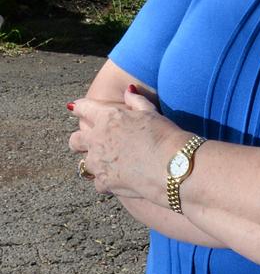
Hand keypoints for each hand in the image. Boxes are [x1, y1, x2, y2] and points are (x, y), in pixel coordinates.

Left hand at [68, 86, 183, 200]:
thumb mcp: (150, 112)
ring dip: (95, 162)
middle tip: (88, 141)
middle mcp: (97, 139)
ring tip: (110, 163)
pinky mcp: (104, 182)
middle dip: (78, 140)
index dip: (79, 107)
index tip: (75, 108)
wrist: (170, 166)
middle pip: (75, 140)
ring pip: (85, 164)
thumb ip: (135, 100)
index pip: (84, 108)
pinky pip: (98, 182)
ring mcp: (98, 163)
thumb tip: (128, 90)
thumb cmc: (163, 135)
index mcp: (107, 117)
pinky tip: (119, 178)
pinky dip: (106, 180)